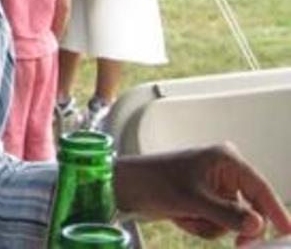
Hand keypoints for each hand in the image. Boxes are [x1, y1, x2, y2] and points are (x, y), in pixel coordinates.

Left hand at [115, 144, 290, 245]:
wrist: (126, 187)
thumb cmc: (154, 182)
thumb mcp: (193, 201)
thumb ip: (228, 215)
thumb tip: (259, 225)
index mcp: (225, 159)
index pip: (261, 187)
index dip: (277, 211)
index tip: (289, 233)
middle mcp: (224, 170)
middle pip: (251, 208)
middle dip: (233, 225)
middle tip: (236, 245)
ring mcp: (216, 186)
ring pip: (233, 221)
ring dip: (210, 225)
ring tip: (187, 215)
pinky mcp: (207, 199)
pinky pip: (217, 223)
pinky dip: (201, 225)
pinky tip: (182, 216)